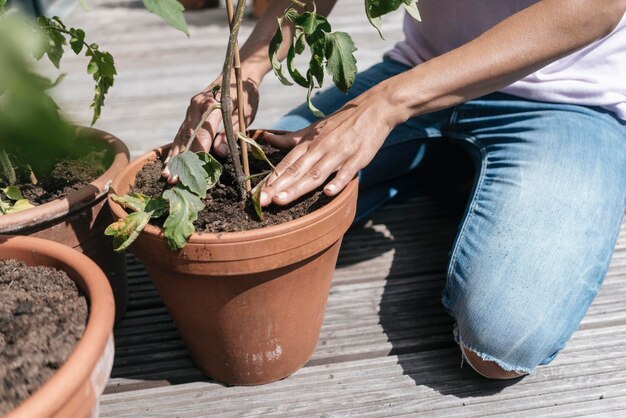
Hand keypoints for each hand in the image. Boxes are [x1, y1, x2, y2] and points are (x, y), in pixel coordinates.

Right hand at [162, 72, 259, 181]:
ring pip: (181, 136)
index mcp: (210, 107)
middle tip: (170, 180)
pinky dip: (176, 146)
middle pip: (186, 139)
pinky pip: (182, 131)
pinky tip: (169, 160)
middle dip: (178, 161)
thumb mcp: (243, 115)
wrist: (240, 73)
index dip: (194, 156)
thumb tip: (219, 153)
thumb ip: (230, 133)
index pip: (201, 136)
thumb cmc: (246, 95)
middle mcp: (196, 107)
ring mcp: (191, 109)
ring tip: (165, 174)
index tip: (188, 173)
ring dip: (173, 156)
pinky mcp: (191, 112)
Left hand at [260, 96, 395, 205]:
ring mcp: (339, 153)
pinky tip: (328, 193)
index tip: (255, 193)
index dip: (271, 179)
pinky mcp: (358, 158)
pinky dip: (338, 181)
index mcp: (309, 143)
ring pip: (316, 173)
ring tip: (281, 200)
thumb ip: (291, 138)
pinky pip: (347, 172)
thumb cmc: (341, 122)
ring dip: (298, 187)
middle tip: (261, 201)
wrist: (373, 109)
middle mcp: (321, 148)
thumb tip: (266, 137)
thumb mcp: (314, 129)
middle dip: (278, 187)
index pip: (286, 164)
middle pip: (296, 170)